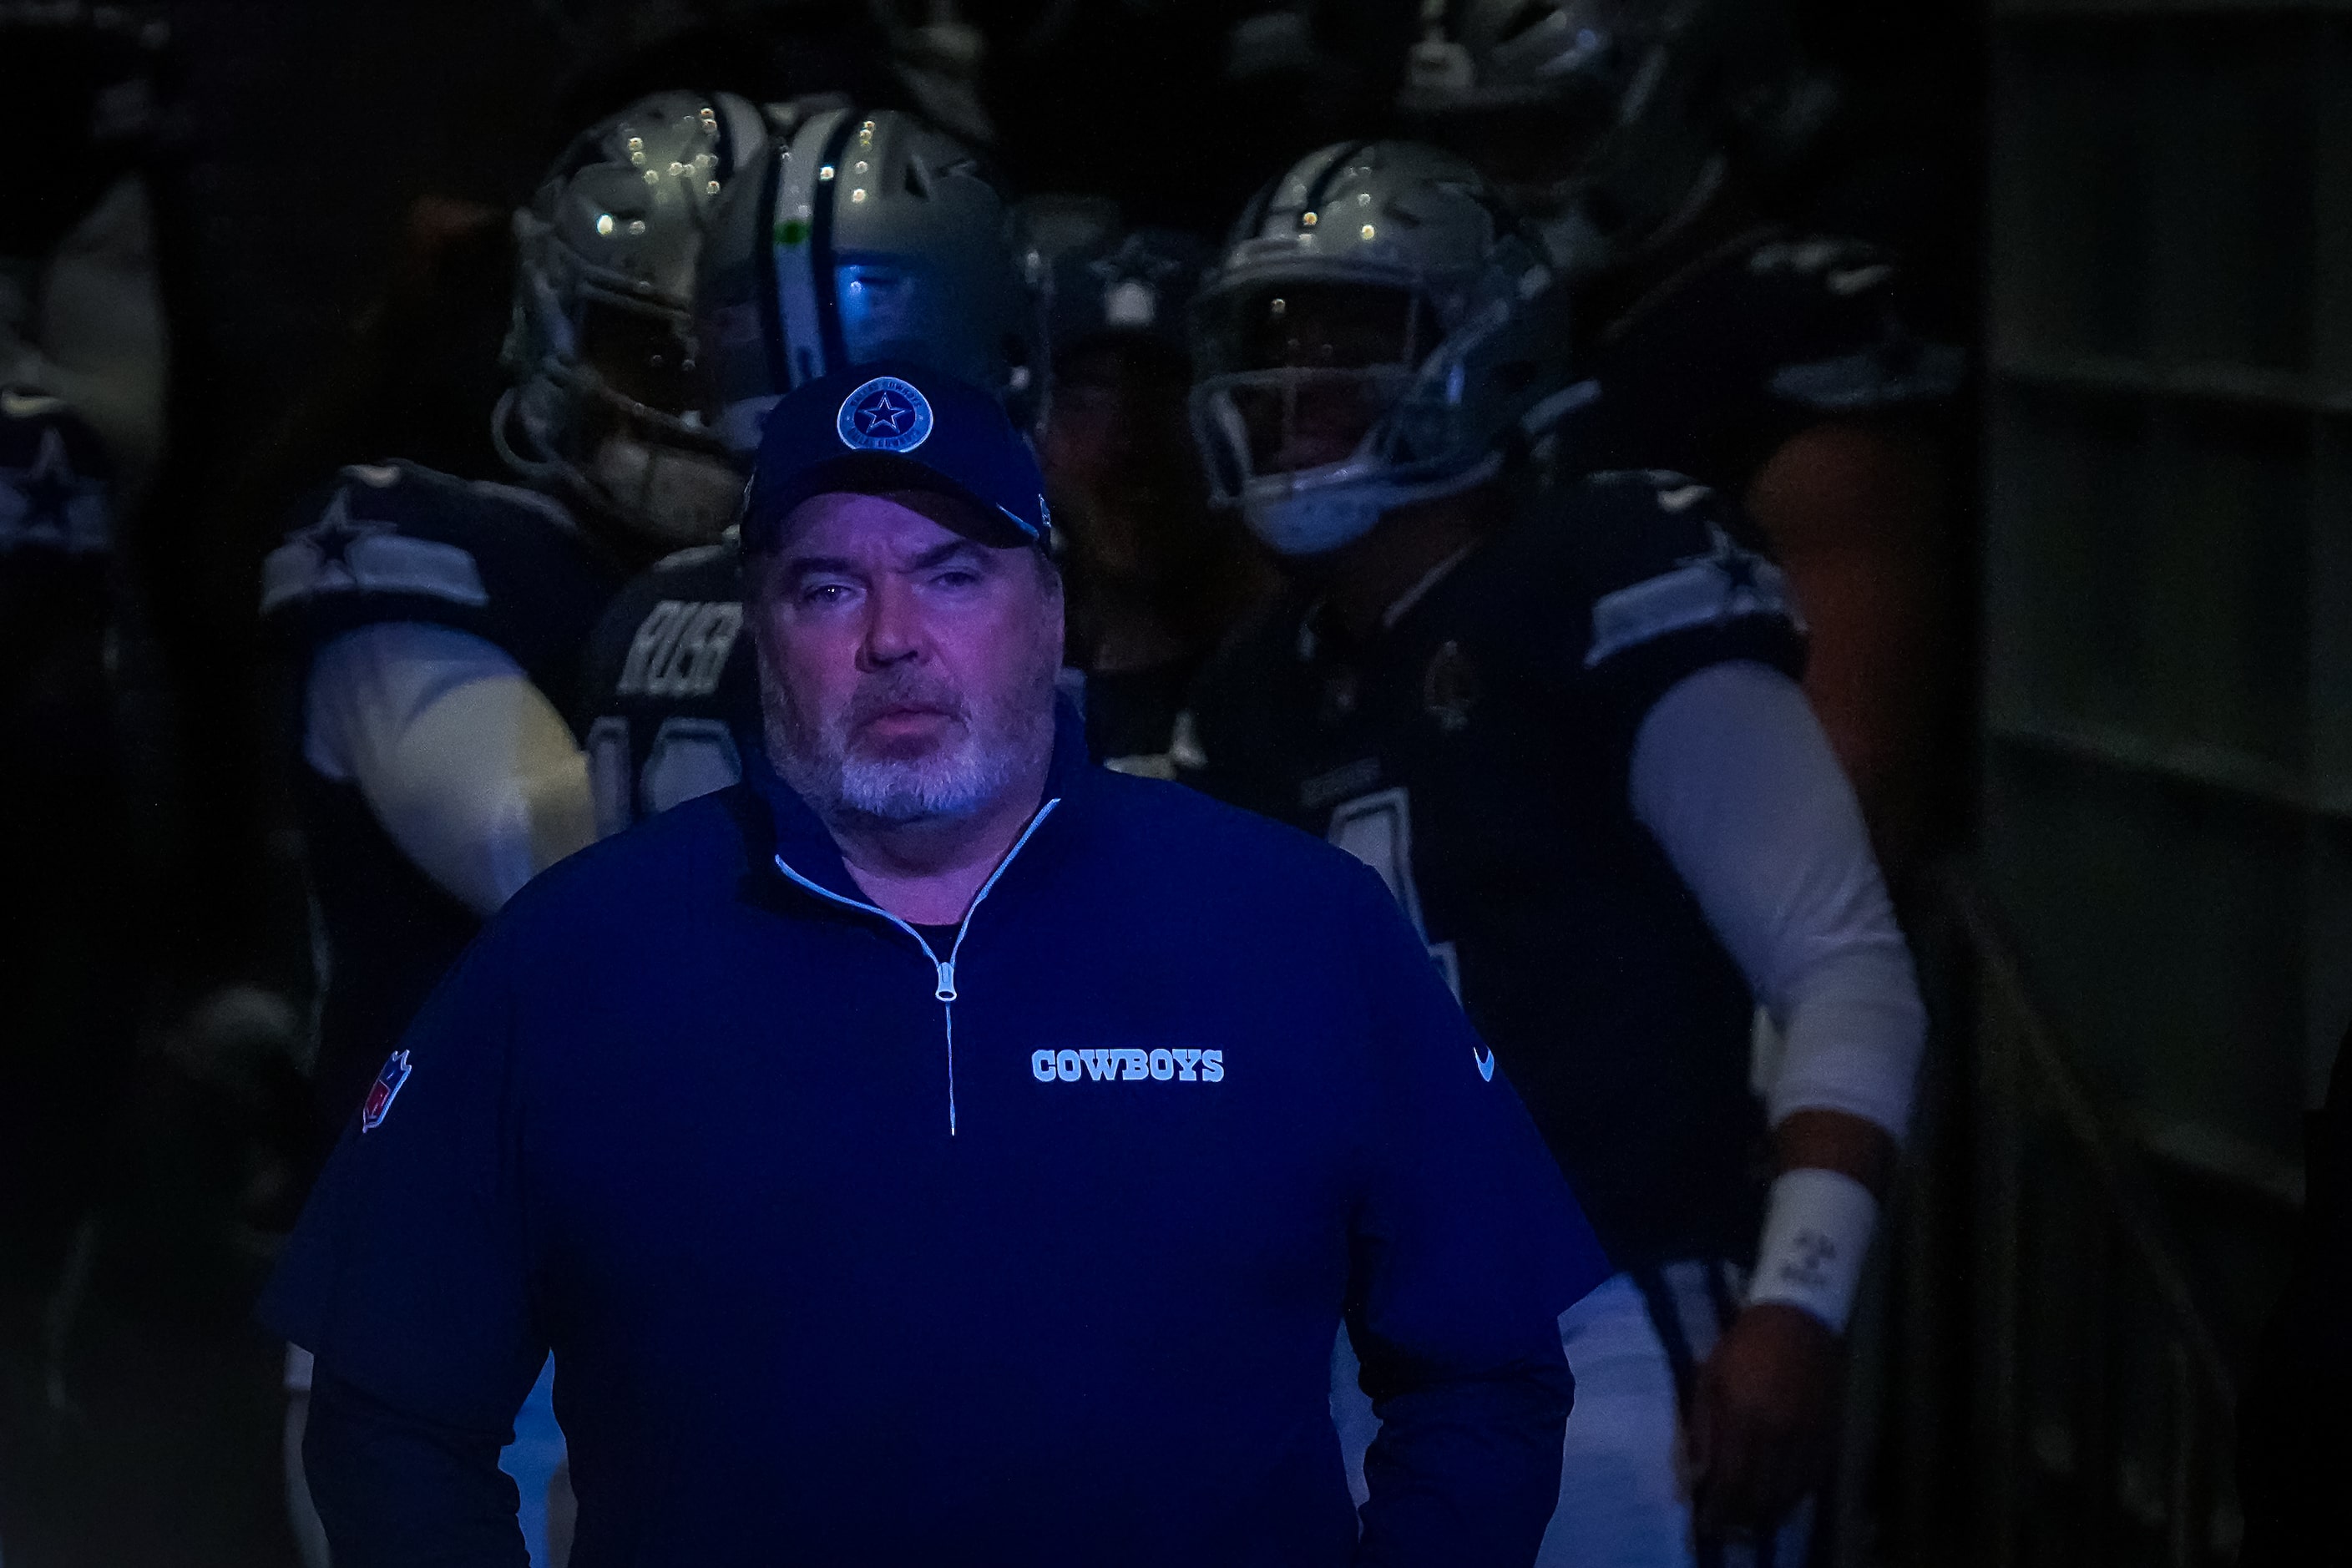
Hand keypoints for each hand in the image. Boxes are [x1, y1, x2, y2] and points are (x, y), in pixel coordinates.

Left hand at [1686, 1301, 1841, 1538]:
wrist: (1798, 1318)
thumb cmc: (1744, 1345)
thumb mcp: (1709, 1378)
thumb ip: (1703, 1429)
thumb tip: (1696, 1476)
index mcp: (1743, 1417)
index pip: (1730, 1482)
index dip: (1718, 1511)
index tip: (1706, 1525)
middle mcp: (1778, 1434)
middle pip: (1760, 1496)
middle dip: (1742, 1519)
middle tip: (1728, 1528)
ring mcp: (1808, 1436)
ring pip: (1789, 1495)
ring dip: (1768, 1514)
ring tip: (1752, 1521)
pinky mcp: (1830, 1434)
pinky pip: (1813, 1480)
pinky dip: (1795, 1497)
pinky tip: (1781, 1500)